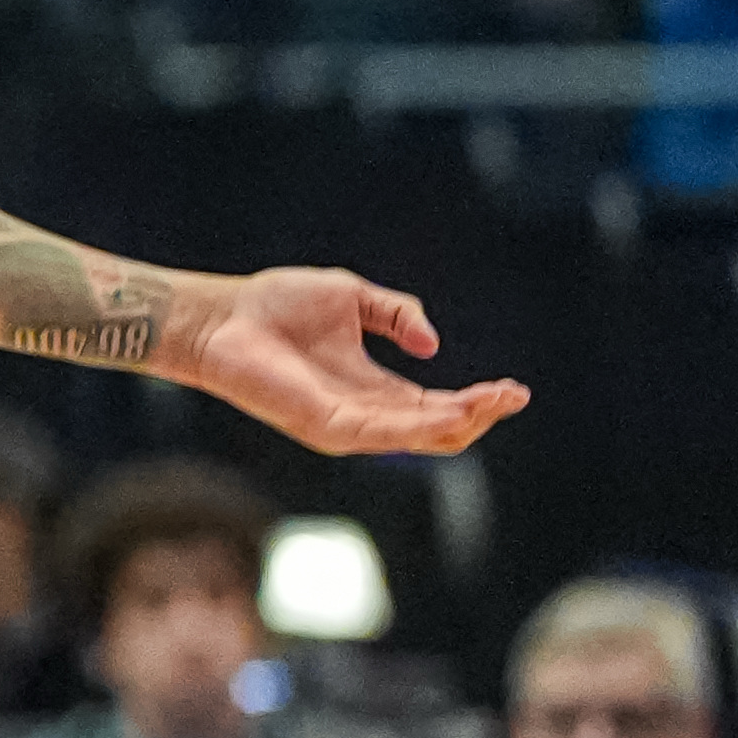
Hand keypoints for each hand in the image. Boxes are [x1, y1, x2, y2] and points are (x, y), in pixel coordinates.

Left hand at [165, 265, 523, 458]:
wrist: (223, 315)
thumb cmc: (276, 306)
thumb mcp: (354, 299)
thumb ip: (397, 314)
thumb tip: (432, 345)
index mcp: (373, 387)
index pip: (435, 407)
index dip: (476, 401)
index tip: (514, 389)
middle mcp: (363, 412)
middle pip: (434, 430)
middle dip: (479, 414)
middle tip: (513, 396)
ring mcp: (343, 424)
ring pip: (414, 437)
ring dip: (458, 421)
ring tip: (494, 402)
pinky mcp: (322, 424)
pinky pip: (379, 433)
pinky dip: (417, 426)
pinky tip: (450, 413)